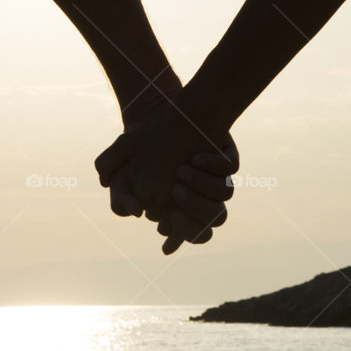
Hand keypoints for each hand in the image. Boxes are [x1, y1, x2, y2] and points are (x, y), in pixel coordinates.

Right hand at [96, 93, 237, 253]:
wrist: (156, 115)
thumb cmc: (139, 151)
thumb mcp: (121, 176)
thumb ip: (120, 198)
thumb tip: (136, 212)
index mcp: (182, 210)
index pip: (190, 234)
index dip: (180, 235)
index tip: (168, 219)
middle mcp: (204, 198)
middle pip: (210, 224)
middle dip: (195, 216)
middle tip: (174, 193)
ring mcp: (217, 178)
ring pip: (224, 195)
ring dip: (203, 185)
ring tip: (181, 170)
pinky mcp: (225, 155)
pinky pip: (230, 166)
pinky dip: (214, 163)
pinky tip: (196, 157)